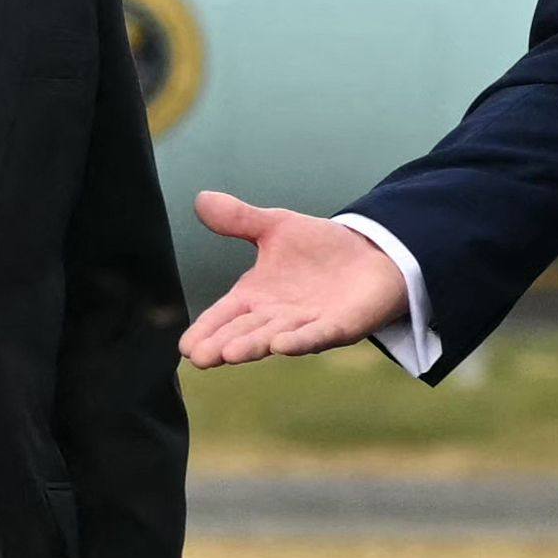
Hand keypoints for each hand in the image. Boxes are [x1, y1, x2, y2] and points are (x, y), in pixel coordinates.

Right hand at [178, 192, 407, 367]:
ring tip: (229, 354)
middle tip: (200, 357)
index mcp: (257, 296)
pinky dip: (300, 341)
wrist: (372, 254)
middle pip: (245, 332)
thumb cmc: (319, 249)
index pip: (225, 315)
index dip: (206, 329)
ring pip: (275, 337)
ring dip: (253, 346)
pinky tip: (281, 346)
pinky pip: (317, 336)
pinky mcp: (339, 327)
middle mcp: (277, 316)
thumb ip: (240, 219)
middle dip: (223, 344)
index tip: (184, 346)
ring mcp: (307, 325)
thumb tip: (201, 199)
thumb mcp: (276, 227)